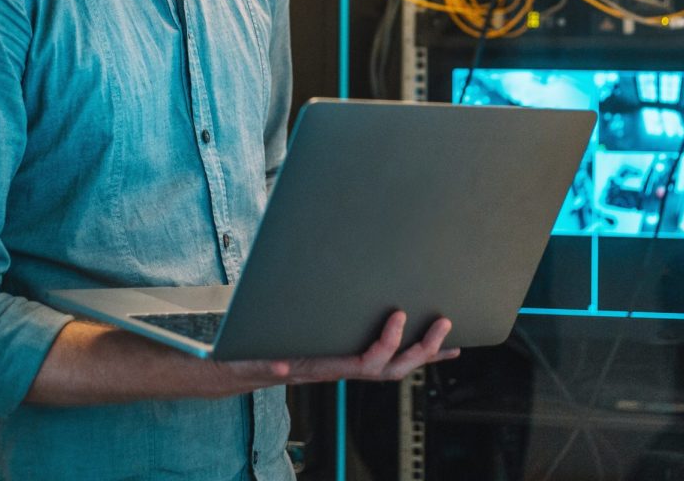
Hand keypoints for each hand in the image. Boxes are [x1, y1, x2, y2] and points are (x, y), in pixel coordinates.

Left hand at [28, 313, 459, 404]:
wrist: (129, 359)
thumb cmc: (187, 327)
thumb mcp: (250, 296)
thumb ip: (284, 277)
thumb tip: (314, 229)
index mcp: (304, 345)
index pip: (372, 349)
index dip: (415, 344)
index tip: (451, 326)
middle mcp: (298, 361)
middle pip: (374, 365)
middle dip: (418, 349)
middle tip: (449, 324)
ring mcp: (274, 368)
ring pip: (346, 369)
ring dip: (385, 351)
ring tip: (409, 318)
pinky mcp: (242, 367)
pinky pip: (288, 363)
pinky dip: (314, 355)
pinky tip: (332, 346)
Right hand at [214, 311, 459, 391]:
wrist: (238, 367)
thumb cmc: (246, 359)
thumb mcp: (251, 360)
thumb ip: (264, 364)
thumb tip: (280, 367)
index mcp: (324, 367)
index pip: (365, 362)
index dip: (386, 343)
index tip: (398, 316)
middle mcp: (339, 367)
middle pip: (390, 368)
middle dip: (420, 349)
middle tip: (442, 325)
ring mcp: (343, 362)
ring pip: (391, 365)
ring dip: (422, 351)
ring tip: (445, 334)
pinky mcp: (342, 353)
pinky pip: (381, 355)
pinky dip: (406, 348)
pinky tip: (421, 340)